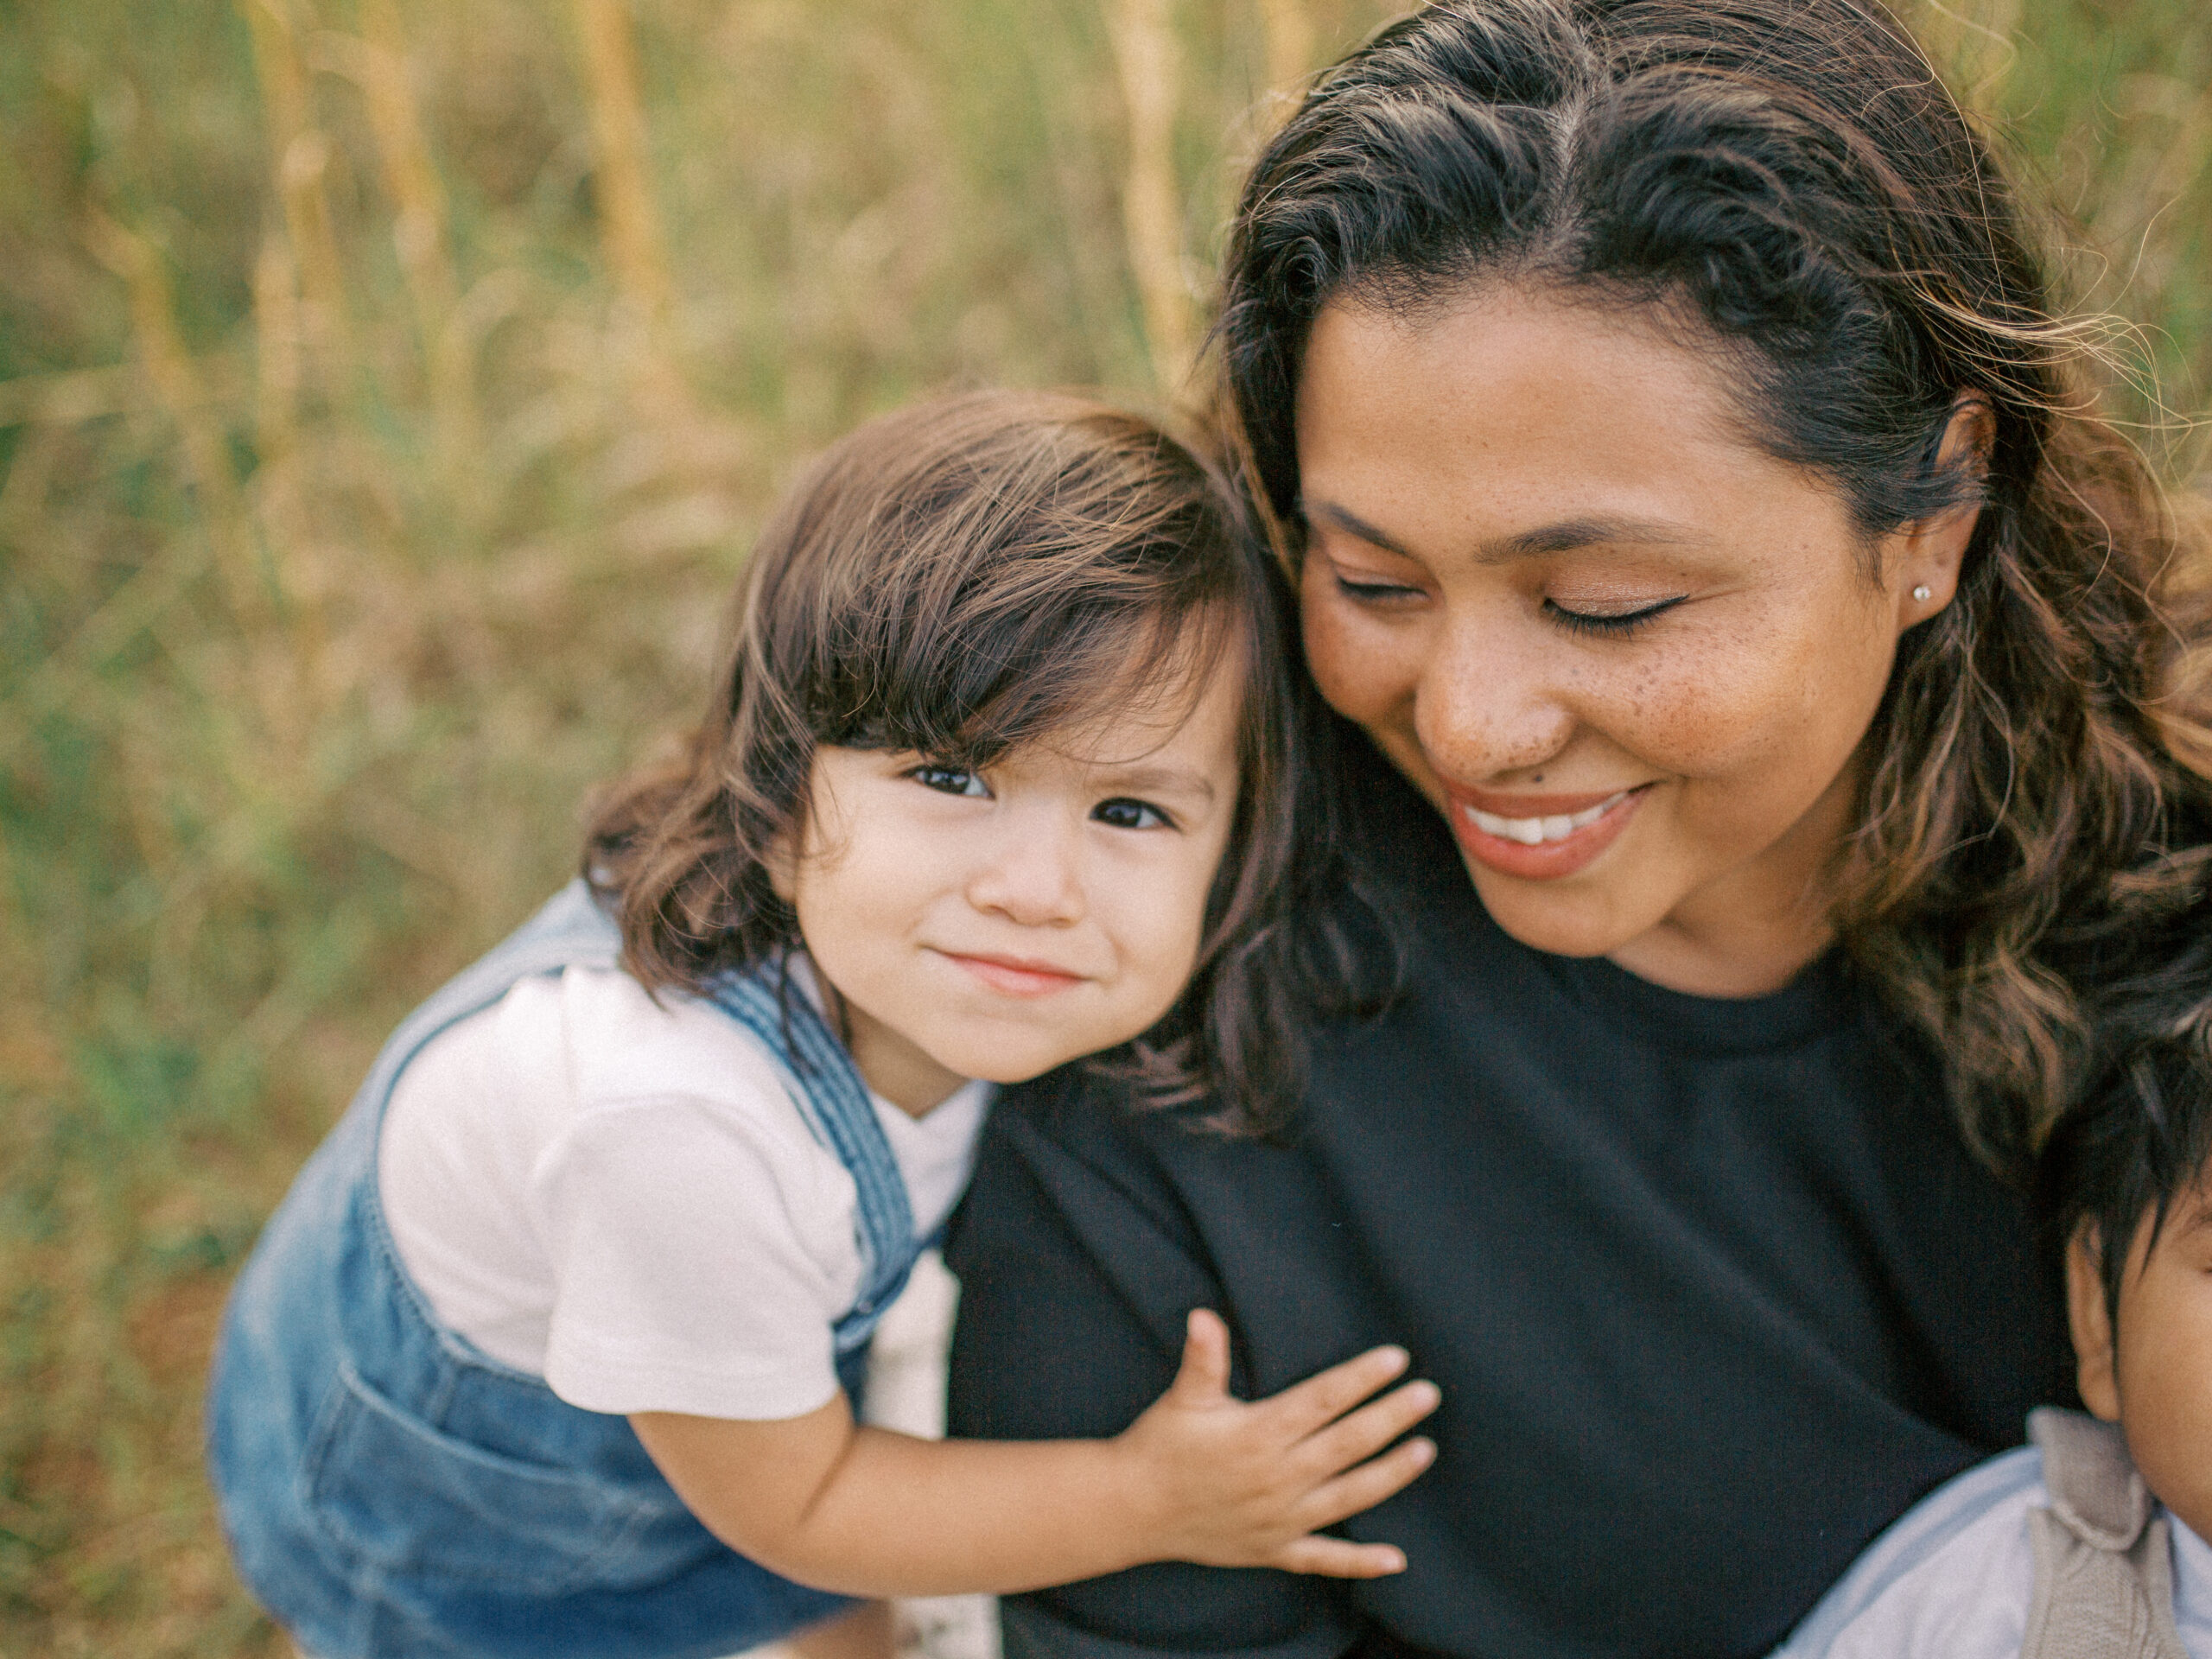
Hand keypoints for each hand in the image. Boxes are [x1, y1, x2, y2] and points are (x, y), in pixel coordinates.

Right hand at [1111, 1309, 1438, 1578]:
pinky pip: (1324, 1560)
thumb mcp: (1182, 1399)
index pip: (1322, 1400)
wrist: (1131, 1509)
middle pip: (1346, 1444)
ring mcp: (1279, 1519)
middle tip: (1429, 1395)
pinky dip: (1360, 1563)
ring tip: (1425, 1451)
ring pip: (1348, 1497)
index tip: (1397, 1359)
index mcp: (1258, 1434)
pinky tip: (1397, 1560)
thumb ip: (1203, 1358)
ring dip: (1390, 1475)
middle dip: (1390, 1418)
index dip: (1361, 1379)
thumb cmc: (1159, 1445)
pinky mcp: (1273, 1550)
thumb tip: (1205, 1316)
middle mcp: (1276, 1478)